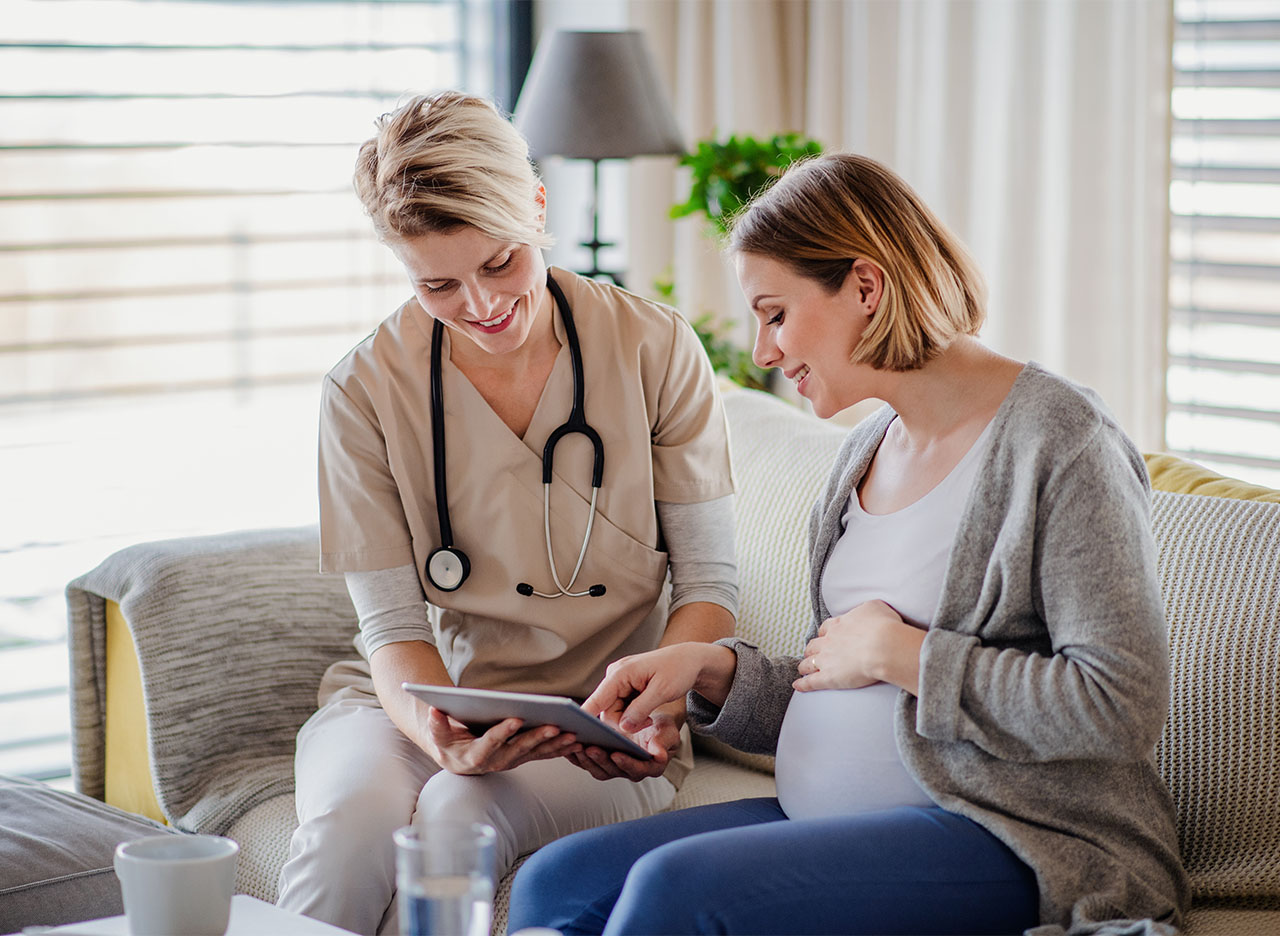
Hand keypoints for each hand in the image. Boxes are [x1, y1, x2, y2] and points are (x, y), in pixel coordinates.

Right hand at [419, 707, 582, 774]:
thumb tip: (433, 710)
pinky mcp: (523, 757)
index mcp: (475, 755)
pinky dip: (560, 749)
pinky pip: (544, 754)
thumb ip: (436, 724)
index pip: (490, 742)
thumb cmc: (448, 742)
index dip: (502, 731)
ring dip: (555, 745)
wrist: (458, 758)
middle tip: (555, 725)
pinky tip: (576, 741)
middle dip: (538, 737)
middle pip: (519, 749)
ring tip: (573, 734)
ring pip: (536, 753)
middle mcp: (497, 761)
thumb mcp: (438, 734)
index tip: (515, 718)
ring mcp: (512, 761)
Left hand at [566, 708, 681, 781]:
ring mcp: (614, 767)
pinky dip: (576, 756)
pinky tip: (568, 744)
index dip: (626, 763)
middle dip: (600, 760)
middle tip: (590, 748)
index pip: (636, 769)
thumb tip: (660, 754)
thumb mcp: (667, 732)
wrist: (650, 724)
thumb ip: (663, 743)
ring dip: (586, 759)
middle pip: (612, 770)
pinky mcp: (601, 761)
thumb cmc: (660, 729)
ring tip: (577, 745)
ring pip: (597, 768)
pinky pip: (587, 762)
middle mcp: (629, 770)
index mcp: (648, 767)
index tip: (616, 754)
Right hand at [582, 642, 733, 733]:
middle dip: (623, 723)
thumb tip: (623, 728)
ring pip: (613, 711)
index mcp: (620, 673)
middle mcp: (615, 675)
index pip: (597, 699)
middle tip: (647, 722)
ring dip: (629, 720)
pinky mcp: (623, 686)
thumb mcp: (662, 691)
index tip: (580, 733)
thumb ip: (640, 710)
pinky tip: (646, 714)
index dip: (586, 717)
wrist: (688, 659)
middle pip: (606, 710)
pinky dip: (631, 715)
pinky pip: (620, 707)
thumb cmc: (678, 670)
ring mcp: (618, 680)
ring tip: (649, 717)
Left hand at [794, 599, 923, 693]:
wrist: (883, 646)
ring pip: (808, 663)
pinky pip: (811, 682)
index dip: (824, 634)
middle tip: (811, 654)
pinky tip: (797, 686)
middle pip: (813, 646)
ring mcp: (826, 660)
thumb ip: (866, 609)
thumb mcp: (875, 607)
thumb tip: (867, 612)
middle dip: (811, 650)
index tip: (824, 637)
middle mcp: (828, 642)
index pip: (825, 629)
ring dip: (804, 666)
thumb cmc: (883, 626)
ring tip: (802, 669)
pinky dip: (803, 684)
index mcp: (839, 625)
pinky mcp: (828, 678)